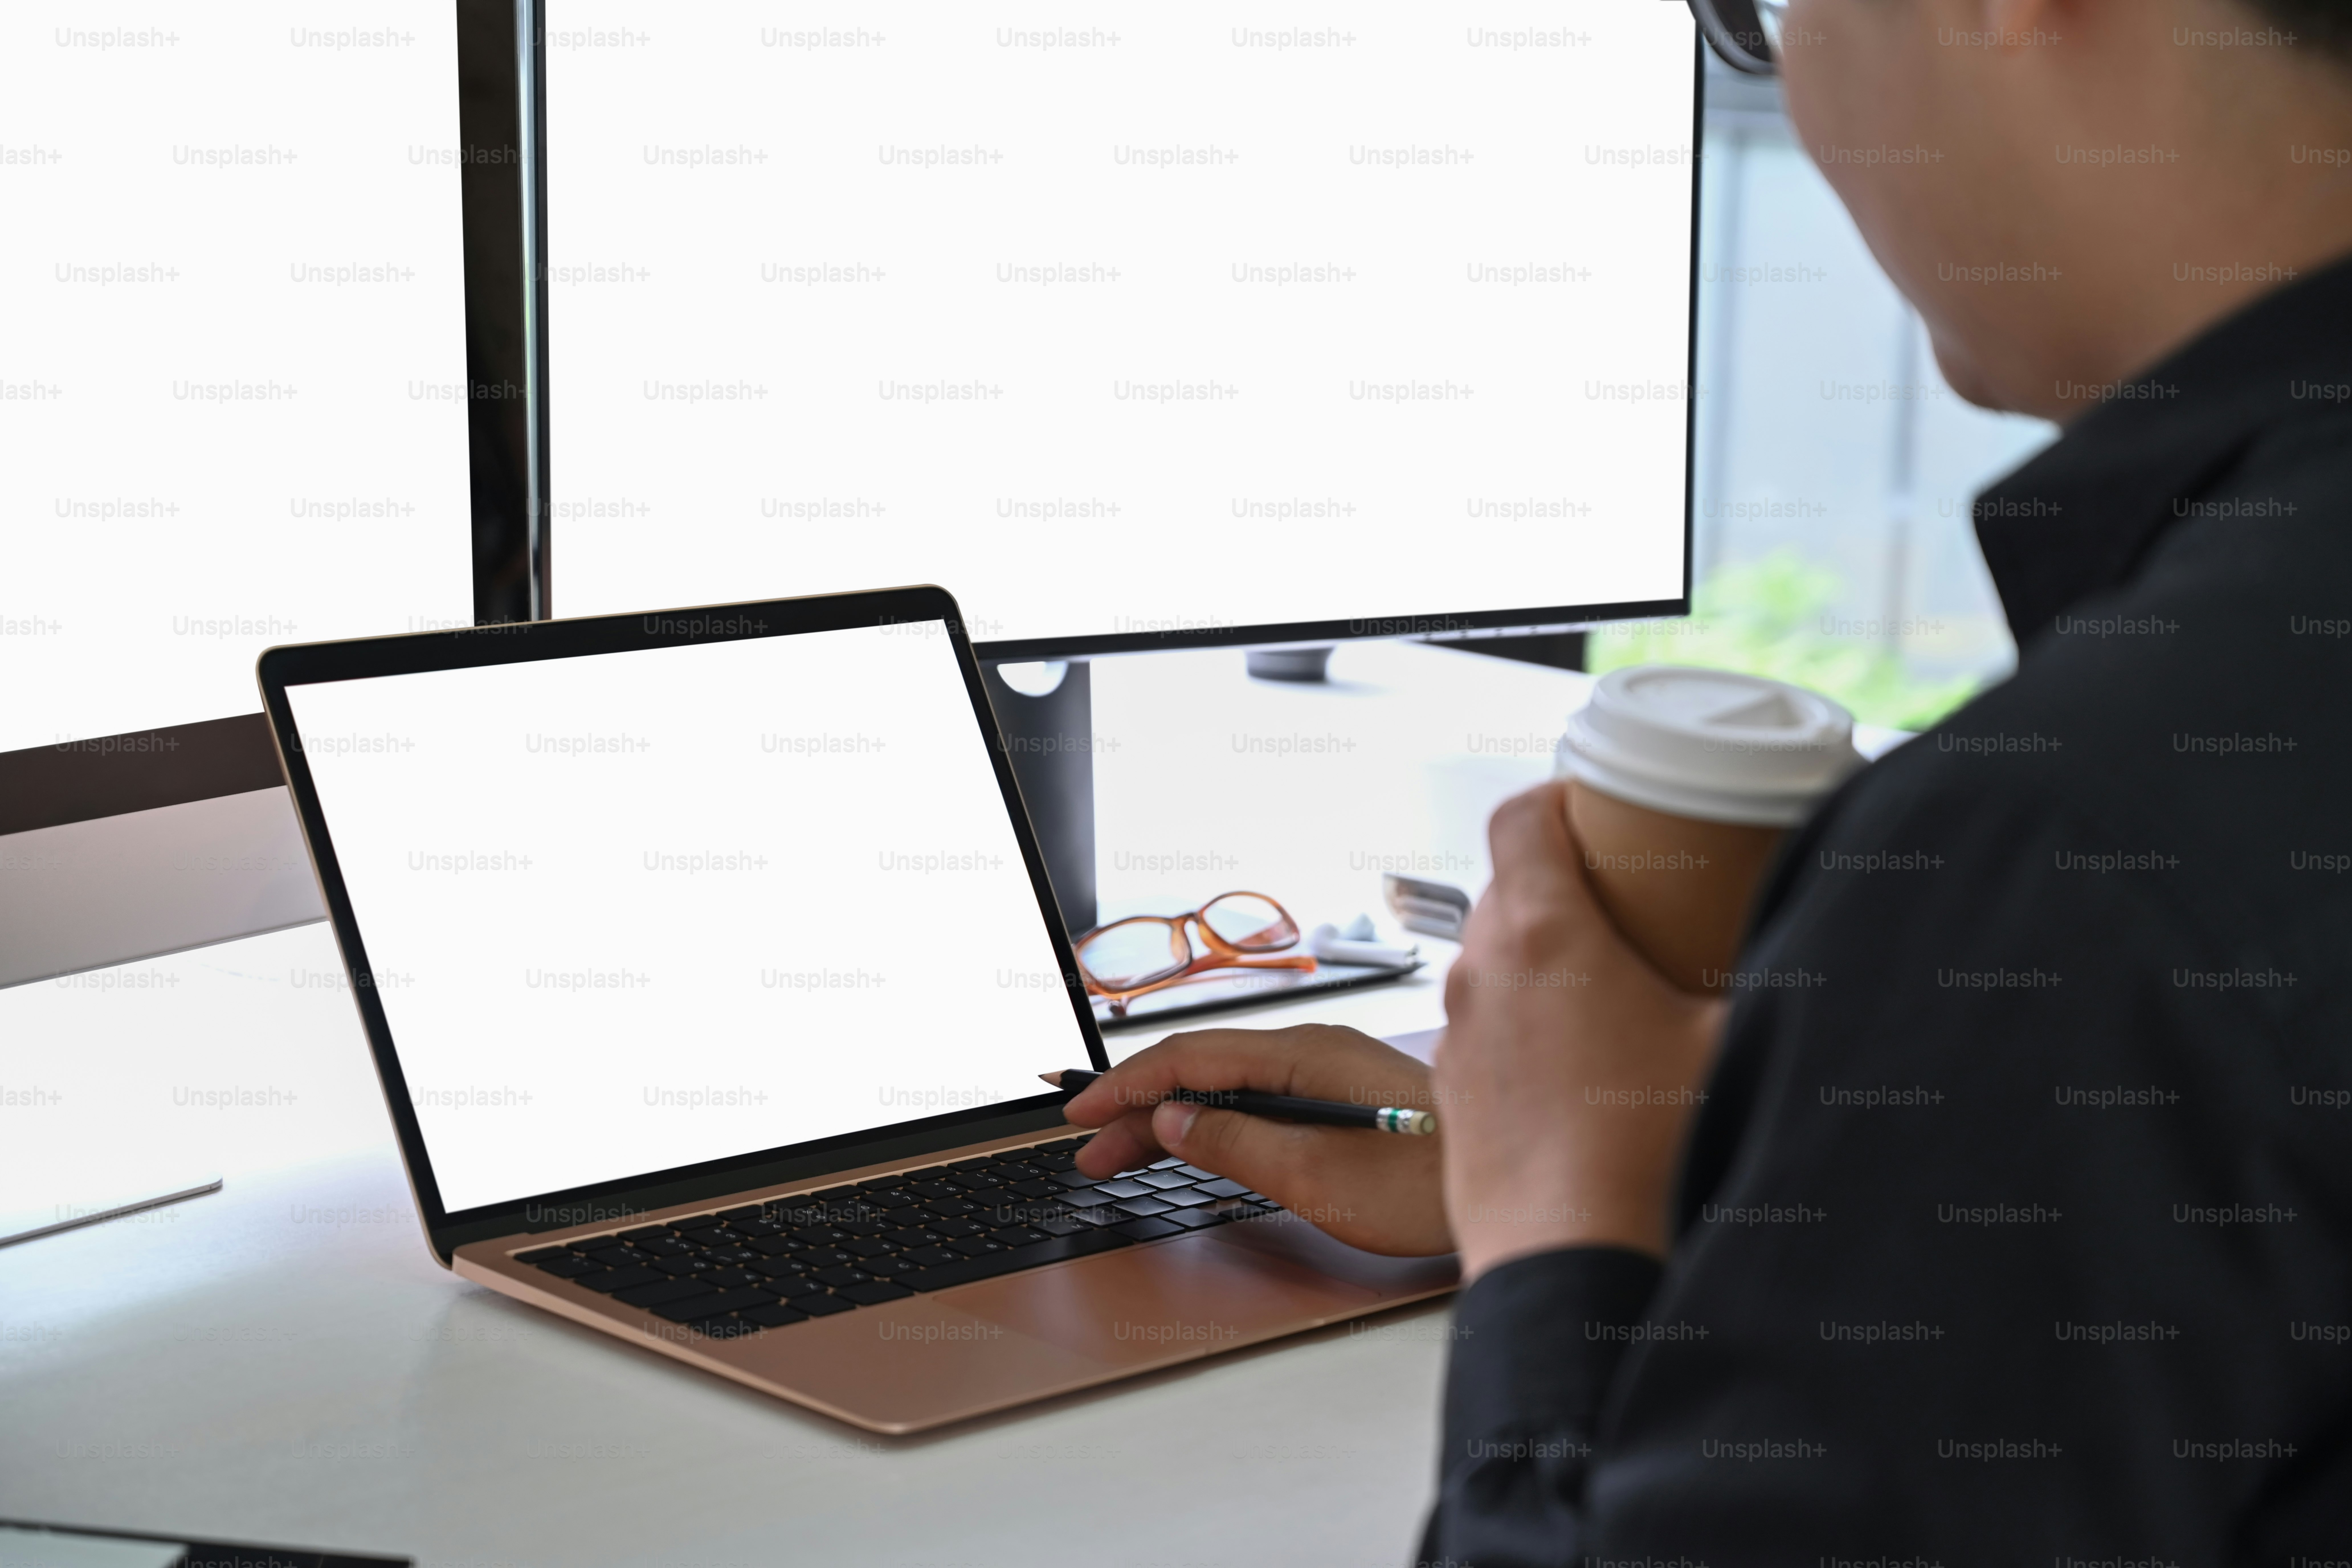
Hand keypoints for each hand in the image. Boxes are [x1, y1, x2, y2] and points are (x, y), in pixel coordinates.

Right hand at [1059, 1023, 1452, 1256]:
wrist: (1529, 1188)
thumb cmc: (1432, 1185)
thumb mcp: (1319, 1177)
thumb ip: (1238, 1144)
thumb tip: (1171, 1123)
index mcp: (1305, 1055)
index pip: (1189, 1058)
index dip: (1125, 1085)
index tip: (1078, 1110)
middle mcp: (1316, 1051)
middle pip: (1203, 1070)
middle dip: (1136, 1107)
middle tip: (1086, 1149)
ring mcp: (1332, 1073)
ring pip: (1228, 1086)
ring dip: (1171, 1117)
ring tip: (1120, 1154)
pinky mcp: (1346, 1100)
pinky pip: (1259, 1098)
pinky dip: (1215, 1120)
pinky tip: (1194, 1142)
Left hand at [1436, 781, 1727, 1280]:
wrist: (1568, 1262)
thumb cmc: (1644, 1152)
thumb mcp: (1729, 1045)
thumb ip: (1767, 980)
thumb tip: (1819, 939)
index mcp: (1539, 934)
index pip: (1519, 817)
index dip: (1556, 797)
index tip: (1596, 806)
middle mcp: (1480, 973)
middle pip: (1507, 887)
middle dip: (1563, 880)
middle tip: (1626, 896)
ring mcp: (1457, 1034)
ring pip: (1492, 960)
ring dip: (1542, 956)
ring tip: (1609, 981)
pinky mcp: (1452, 1090)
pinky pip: (1485, 1026)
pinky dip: (1523, 1020)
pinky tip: (1579, 1057)